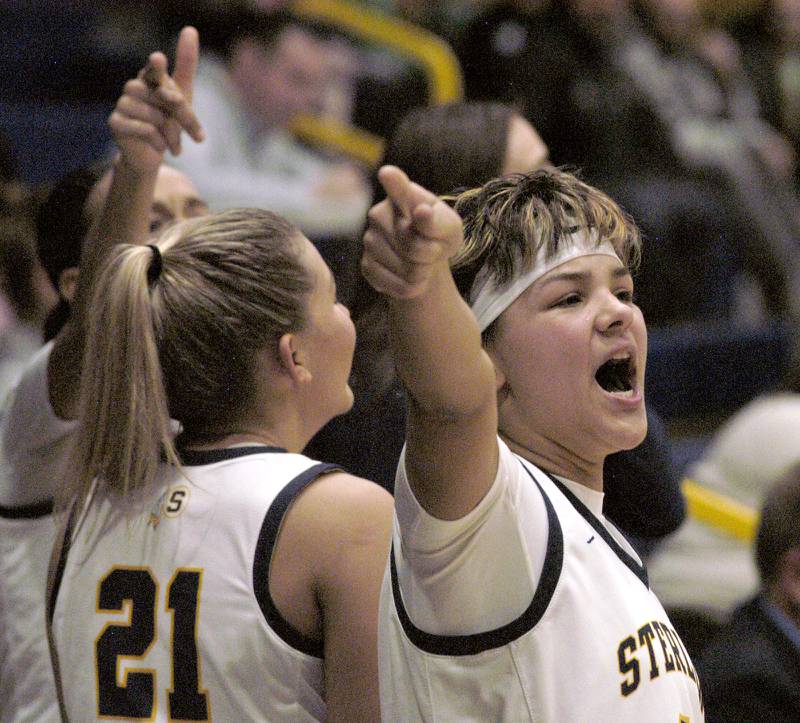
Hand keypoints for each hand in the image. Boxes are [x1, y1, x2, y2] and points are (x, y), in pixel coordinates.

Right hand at [108, 26, 204, 173]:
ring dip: (172, 134)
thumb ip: (185, 70)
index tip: (159, 59)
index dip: (157, 67)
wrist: (151, 156)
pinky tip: (160, 147)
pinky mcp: (114, 122)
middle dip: (186, 118)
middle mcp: (133, 86)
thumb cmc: (168, 124)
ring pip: (155, 115)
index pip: (155, 70)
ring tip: (173, 144)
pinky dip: (159, 142)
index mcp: (150, 78)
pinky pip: (145, 130)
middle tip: (198, 137)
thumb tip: (190, 28)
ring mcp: (122, 103)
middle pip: (166, 98)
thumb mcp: (183, 99)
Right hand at [361, 165, 462, 298]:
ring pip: (407, 269)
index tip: (388, 173)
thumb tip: (422, 213)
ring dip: (422, 273)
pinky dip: (412, 288)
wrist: (423, 260)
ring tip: (421, 263)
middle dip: (430, 254)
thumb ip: (438, 221)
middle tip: (433, 249)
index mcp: (404, 196)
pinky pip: (397, 285)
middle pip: (413, 244)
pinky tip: (412, 278)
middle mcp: (379, 214)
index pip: (398, 188)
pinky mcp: (366, 266)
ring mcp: (369, 240)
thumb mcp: (449, 228)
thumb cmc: (438, 236)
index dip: (394, 182)